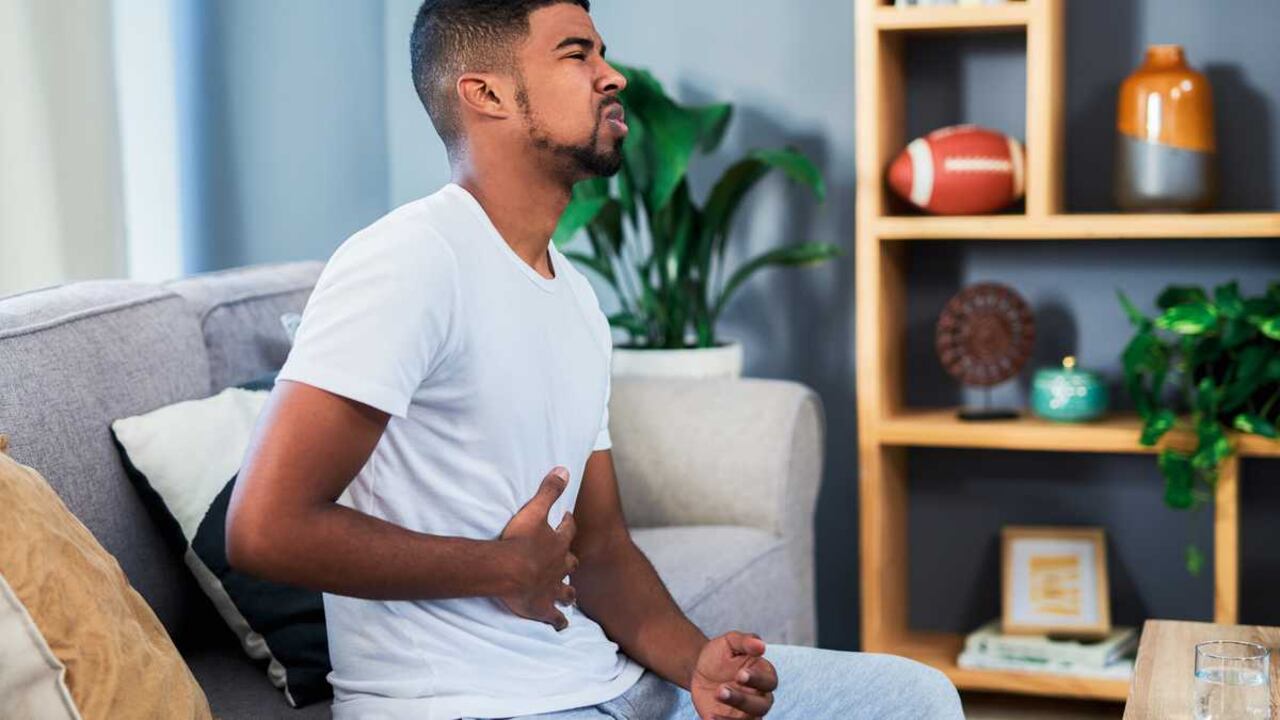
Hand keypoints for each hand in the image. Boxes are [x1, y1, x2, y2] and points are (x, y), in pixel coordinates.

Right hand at [498, 467, 578, 630]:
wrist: (508, 571)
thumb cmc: (519, 540)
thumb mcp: (534, 510)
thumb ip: (549, 490)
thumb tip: (564, 468)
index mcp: (558, 544)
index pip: (568, 531)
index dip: (567, 524)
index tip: (566, 519)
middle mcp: (560, 567)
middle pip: (570, 563)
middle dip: (569, 560)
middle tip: (567, 558)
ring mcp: (553, 589)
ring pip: (567, 592)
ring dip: (568, 592)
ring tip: (569, 594)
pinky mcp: (543, 608)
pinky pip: (556, 618)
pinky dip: (559, 621)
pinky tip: (561, 626)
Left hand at [690, 631, 777, 719]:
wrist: (699, 669)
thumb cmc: (721, 654)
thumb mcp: (729, 642)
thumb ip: (745, 641)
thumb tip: (761, 646)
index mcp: (763, 675)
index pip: (769, 681)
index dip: (757, 679)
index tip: (740, 674)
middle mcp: (759, 697)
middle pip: (761, 705)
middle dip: (742, 700)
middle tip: (721, 690)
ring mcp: (746, 713)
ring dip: (732, 717)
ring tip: (714, 700)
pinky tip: (710, 717)